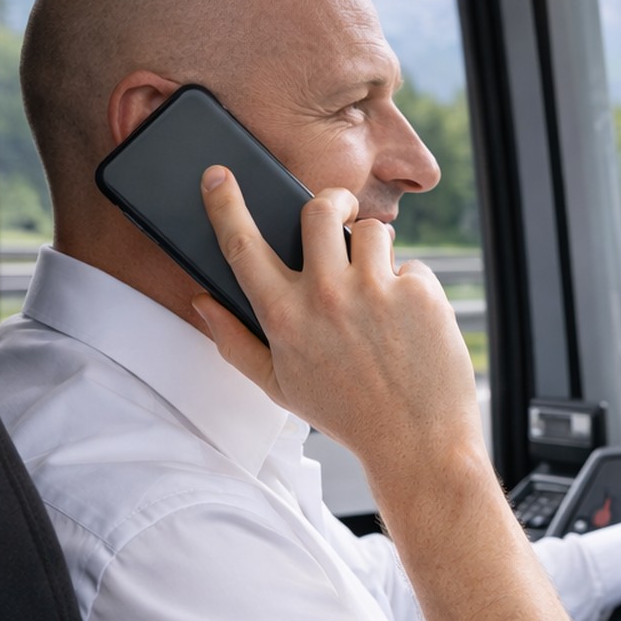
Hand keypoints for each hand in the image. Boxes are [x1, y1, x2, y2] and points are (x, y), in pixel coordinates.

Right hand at [192, 166, 482, 476]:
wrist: (417, 444)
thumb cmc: (346, 414)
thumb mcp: (279, 386)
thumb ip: (234, 342)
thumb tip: (200, 303)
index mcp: (283, 316)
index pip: (242, 244)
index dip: (226, 203)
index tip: (218, 175)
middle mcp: (326, 296)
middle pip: (317, 209)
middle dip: (329, 200)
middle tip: (336, 210)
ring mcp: (376, 291)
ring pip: (372, 230)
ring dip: (375, 250)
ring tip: (379, 290)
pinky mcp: (420, 293)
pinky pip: (411, 267)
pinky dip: (411, 290)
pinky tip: (411, 327)